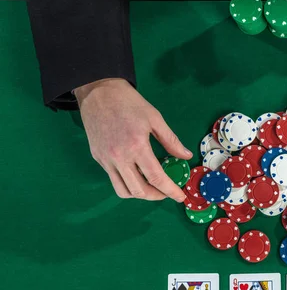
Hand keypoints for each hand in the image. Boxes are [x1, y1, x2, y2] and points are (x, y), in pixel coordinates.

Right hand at [75, 78, 191, 200]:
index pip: (156, 178)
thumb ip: (171, 141)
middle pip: (139, 190)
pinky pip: (113, 179)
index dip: (170, 191)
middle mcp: (119, 157)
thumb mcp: (155, 118)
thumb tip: (185, 156)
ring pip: (123, 191)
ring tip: (152, 188)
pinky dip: (127, 183)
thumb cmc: (129, 102)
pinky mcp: (98, 158)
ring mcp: (106, 159)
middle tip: (167, 192)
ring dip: (140, 194)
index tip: (180, 197)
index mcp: (137, 146)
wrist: (98, 92)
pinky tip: (137, 175)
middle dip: (156, 196)